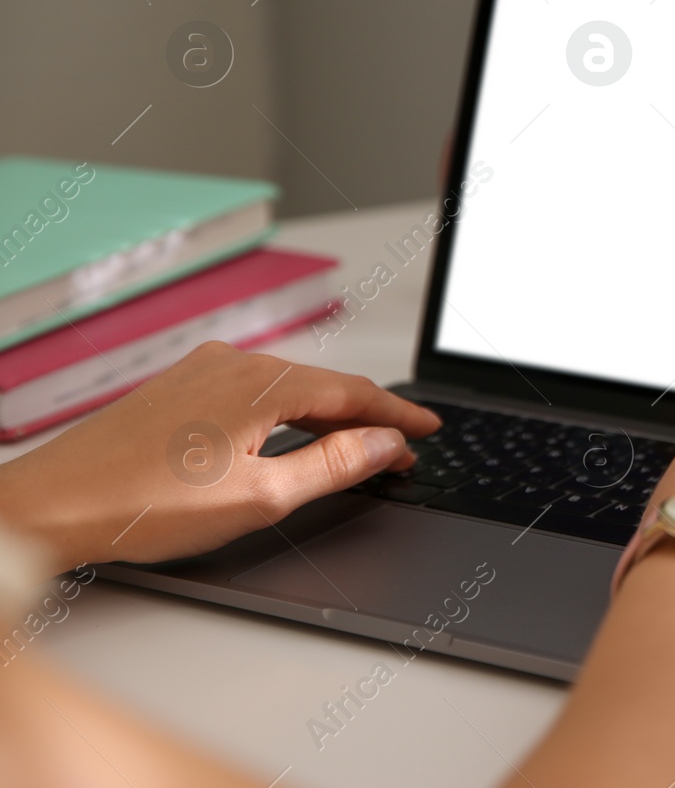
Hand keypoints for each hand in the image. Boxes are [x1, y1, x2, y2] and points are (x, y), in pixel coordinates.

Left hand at [0, 341, 439, 575]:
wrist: (51, 505)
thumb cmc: (143, 506)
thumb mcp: (261, 497)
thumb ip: (334, 465)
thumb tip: (383, 445)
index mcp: (262, 383)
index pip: (354, 393)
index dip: (398, 416)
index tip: (429, 431)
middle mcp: (235, 364)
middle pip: (324, 386)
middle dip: (369, 418)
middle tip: (401, 450)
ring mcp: (203, 371)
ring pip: (289, 387)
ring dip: (328, 415)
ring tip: (357, 445)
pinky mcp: (179, 387)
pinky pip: (255, 390)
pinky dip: (289, 412)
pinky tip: (292, 434)